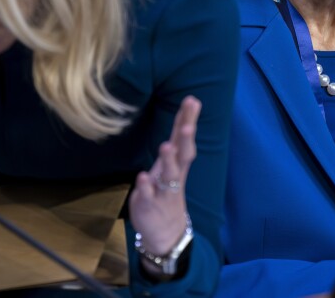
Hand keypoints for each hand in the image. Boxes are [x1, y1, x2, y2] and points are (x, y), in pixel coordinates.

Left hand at [129, 96, 198, 269]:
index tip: (192, 100)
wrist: (166, 234)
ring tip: (166, 146)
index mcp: (178, 165)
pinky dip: (146, 187)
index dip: (188, 120)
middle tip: (188, 125)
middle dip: (185, 140)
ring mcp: (163, 191)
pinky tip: (142, 177)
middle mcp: (174, 176)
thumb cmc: (166, 194)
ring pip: (168, 175)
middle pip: (183, 155)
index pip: (184, 139)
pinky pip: (148, 195)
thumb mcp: (171, 168)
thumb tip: (184, 120)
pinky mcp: (150, 205)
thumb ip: (175, 146)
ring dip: (168, 161)